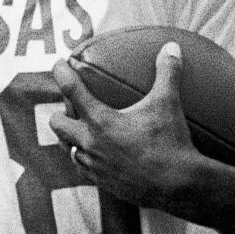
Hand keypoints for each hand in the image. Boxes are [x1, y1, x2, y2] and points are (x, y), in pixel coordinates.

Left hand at [49, 41, 201, 213]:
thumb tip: (172, 46)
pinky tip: (95, 156)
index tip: (59, 65)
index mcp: (100, 121)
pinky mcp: (102, 183)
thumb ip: (167, 72)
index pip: (71, 90)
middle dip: (60, 113)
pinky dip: (85, 159)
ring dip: (71, 138)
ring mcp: (94, 166)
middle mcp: (90, 144)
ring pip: (68, 150)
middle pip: (57, 125)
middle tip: (70, 107)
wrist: (177, 187)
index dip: (61, 73)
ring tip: (81, 131)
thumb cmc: (170, 142)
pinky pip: (83, 169)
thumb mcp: (169, 103)